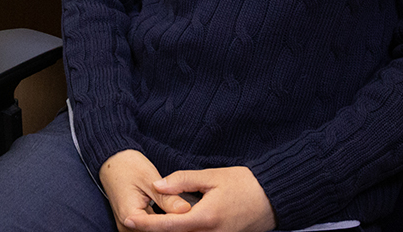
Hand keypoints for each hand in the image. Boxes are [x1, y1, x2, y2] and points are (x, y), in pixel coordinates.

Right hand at [100, 150, 194, 230]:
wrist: (112, 161)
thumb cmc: (128, 166)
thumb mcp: (150, 179)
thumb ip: (167, 198)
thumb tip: (186, 210)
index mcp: (129, 216)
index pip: (158, 228)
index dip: (176, 222)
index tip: (190, 214)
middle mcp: (126, 226)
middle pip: (155, 231)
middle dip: (172, 224)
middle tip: (188, 211)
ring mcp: (128, 226)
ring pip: (153, 230)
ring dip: (167, 224)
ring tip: (181, 212)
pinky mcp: (131, 224)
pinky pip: (148, 227)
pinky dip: (160, 221)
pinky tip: (171, 213)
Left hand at [125, 166, 275, 231]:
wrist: (274, 199)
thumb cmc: (244, 184)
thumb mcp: (212, 177)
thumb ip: (182, 181)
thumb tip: (157, 185)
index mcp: (205, 218)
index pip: (168, 226)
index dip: (146, 225)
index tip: (129, 220)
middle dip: (156, 231)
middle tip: (140, 221)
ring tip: (154, 223)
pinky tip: (175, 225)